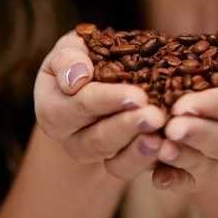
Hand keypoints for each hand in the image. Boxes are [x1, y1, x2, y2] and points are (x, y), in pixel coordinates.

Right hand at [34, 30, 166, 180]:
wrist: (91, 79)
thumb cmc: (80, 58)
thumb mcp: (70, 48)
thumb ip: (68, 57)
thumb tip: (78, 77)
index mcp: (52, 107)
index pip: (81, 105)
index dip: (108, 100)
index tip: (137, 95)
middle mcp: (68, 136)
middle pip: (97, 138)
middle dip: (128, 127)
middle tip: (155, 116)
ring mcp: (91, 153)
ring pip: (112, 160)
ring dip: (138, 149)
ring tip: (160, 137)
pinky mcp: (114, 161)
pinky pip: (127, 169)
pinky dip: (146, 161)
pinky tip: (165, 147)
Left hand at [152, 34, 217, 191]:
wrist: (212, 74)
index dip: (214, 105)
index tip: (186, 103)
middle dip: (196, 134)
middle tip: (173, 127)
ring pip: (206, 165)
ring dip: (183, 157)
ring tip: (163, 148)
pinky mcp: (200, 173)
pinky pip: (188, 182)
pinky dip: (173, 180)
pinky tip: (158, 176)